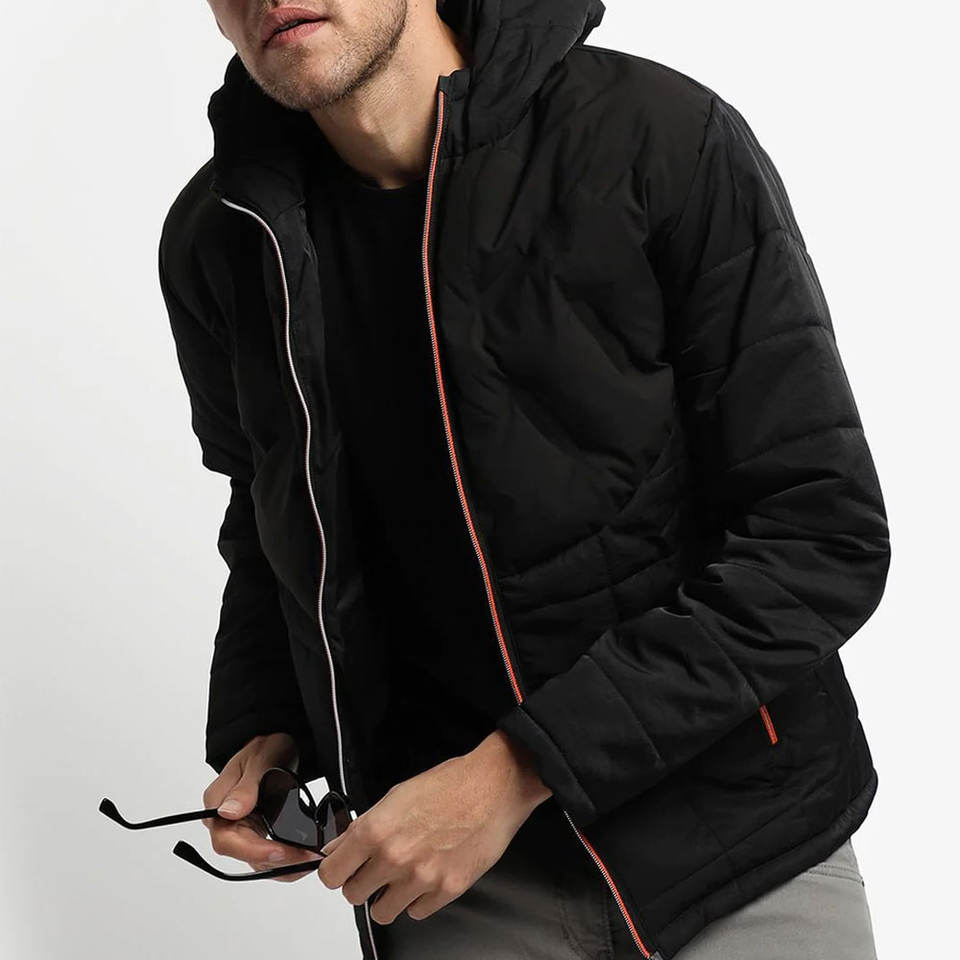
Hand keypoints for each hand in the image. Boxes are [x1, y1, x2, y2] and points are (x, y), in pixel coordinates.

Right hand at [201, 732, 322, 881]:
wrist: (277, 746)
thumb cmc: (265, 748)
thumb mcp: (259, 760)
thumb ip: (245, 787)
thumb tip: (228, 812)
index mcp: (217, 803)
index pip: (226, 840)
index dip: (253, 850)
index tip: (280, 851)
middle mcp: (226, 822)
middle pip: (243, 854)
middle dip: (275, 860)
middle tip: (305, 857)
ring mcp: (242, 829)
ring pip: (257, 860)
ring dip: (283, 865)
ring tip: (310, 859)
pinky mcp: (257, 833)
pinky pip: (268, 854)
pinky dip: (286, 860)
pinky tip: (304, 858)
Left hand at [316, 729, 551, 922]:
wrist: (493, 787)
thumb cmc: (449, 785)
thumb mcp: (396, 796)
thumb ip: (362, 827)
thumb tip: (336, 848)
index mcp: (376, 830)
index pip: (331, 874)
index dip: (335, 870)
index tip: (342, 868)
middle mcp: (394, 857)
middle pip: (353, 896)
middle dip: (362, 882)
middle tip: (376, 868)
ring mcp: (421, 878)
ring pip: (382, 912)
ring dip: (388, 896)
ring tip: (403, 875)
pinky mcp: (447, 890)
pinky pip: (416, 913)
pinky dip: (419, 899)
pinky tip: (428, 875)